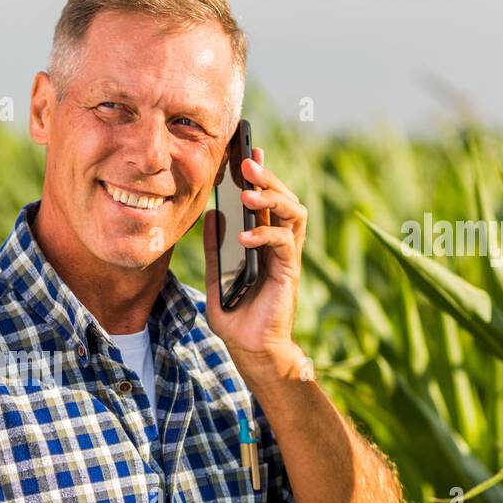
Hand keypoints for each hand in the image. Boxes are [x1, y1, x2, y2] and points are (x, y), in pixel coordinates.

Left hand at [203, 147, 307, 386]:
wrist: (251, 350)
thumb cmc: (236, 318)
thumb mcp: (215, 278)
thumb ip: (214, 249)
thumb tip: (211, 216)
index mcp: (262, 242)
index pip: (264, 200)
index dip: (258, 175)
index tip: (245, 151)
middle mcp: (278, 244)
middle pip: (282, 198)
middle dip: (266, 176)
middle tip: (246, 161)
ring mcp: (286, 256)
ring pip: (292, 212)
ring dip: (271, 198)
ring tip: (247, 192)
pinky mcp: (288, 271)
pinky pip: (283, 243)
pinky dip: (264, 235)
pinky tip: (244, 236)